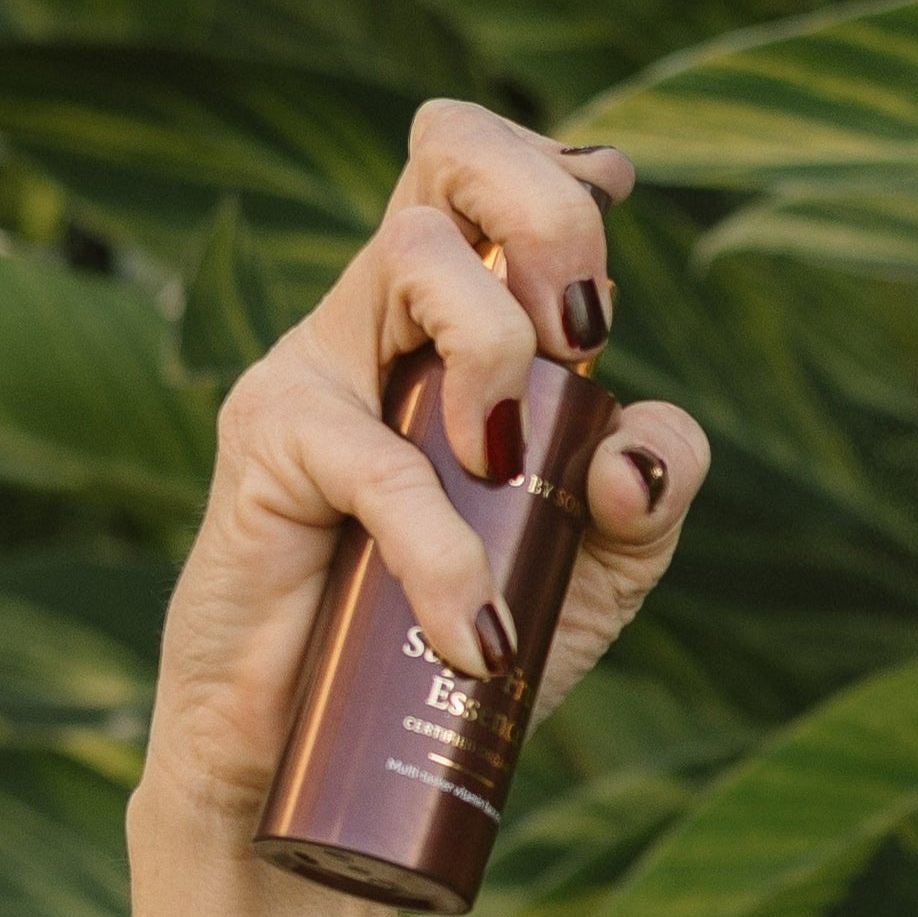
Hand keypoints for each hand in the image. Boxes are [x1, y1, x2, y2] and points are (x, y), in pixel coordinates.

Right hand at [142, 99, 712, 834]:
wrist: (322, 761)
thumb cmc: (457, 639)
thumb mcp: (598, 568)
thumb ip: (651, 491)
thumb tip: (632, 445)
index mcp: (466, 320)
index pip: (489, 175)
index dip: (558, 169)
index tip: (611, 234)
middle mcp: (387, 315)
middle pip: (449, 155)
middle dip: (548, 217)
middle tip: (585, 336)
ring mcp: (320, 362)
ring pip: (418, 255)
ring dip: (499, 351)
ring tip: (511, 478)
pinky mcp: (266, 441)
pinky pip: (379, 459)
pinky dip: (446, 551)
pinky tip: (477, 635)